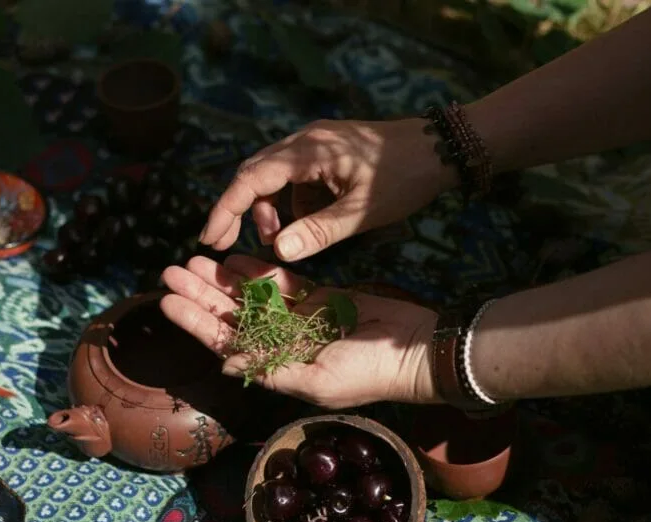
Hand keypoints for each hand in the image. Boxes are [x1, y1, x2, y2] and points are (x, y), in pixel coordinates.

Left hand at [159, 254, 439, 409]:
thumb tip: (225, 365)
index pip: (224, 343)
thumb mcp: (318, 382)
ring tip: (191, 260)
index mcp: (277, 366)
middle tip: (168, 271)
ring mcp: (299, 319)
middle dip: (199, 295)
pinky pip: (280, 282)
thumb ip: (272, 371)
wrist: (414, 349)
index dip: (194, 323)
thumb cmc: (369, 374)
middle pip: (230, 316)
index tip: (166, 302)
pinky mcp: (319, 297)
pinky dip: (257, 270)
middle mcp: (281, 343)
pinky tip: (232, 258)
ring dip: (220, 280)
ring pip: (250, 296)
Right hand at [198, 118, 455, 261]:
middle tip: (225, 245)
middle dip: (237, 210)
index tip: (208, 239)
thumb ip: (318, 232)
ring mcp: (315, 143)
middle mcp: (304, 141)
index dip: (225, 209)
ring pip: (273, 177)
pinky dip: (293, 203)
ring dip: (269, 209)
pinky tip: (311, 223)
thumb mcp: (363, 213)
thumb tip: (276, 252)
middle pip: (253, 174)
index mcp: (308, 151)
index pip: (250, 179)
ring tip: (281, 240)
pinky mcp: (326, 151)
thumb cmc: (405, 177)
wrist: (442, 147)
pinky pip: (295, 177)